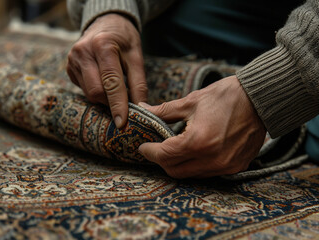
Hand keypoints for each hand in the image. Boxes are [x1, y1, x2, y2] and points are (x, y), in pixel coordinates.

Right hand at [67, 13, 147, 127]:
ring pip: (89, 93)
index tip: (122, 123)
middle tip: (124, 105)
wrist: (106, 23)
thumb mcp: (137, 57)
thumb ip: (139, 84)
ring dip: (104, 98)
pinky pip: (83, 89)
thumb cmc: (124, 39)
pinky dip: (96, 92)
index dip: (117, 105)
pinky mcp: (69, 68)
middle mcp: (82, 52)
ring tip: (115, 90)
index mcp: (102, 46)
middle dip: (111, 103)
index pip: (110, 83)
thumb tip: (141, 109)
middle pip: (96, 92)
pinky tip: (103, 82)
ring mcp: (72, 60)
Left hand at [138, 76, 265, 177]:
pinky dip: (197, 166)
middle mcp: (211, 159)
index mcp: (197, 141)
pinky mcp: (236, 167)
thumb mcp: (191, 101)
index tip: (143, 147)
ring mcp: (225, 166)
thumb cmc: (226, 96)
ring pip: (191, 175)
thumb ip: (164, 110)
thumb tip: (143, 108)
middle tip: (156, 149)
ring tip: (174, 150)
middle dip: (161, 160)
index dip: (149, 152)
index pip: (164, 155)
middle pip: (175, 170)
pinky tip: (194, 153)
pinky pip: (209, 173)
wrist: (261, 99)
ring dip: (179, 165)